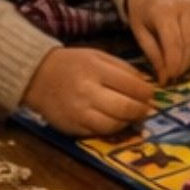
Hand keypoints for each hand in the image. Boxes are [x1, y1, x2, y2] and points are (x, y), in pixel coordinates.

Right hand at [20, 45, 155, 136]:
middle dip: (141, 110)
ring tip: (133, 116)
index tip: (151, 94)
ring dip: (128, 122)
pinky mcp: (72, 128)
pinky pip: (98, 133)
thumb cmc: (73, 63)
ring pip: (113, 124)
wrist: (38, 77)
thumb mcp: (99, 56)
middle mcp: (88, 92)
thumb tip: (145, 84)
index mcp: (96, 70)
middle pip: (124, 107)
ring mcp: (79, 113)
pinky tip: (116, 122)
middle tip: (147, 109)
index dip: (146, 92)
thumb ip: (122, 69)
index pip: (130, 85)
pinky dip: (112, 129)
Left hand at [124, 0, 189, 83]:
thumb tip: (165, 79)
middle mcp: (186, 7)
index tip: (167, 79)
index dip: (172, 65)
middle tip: (173, 77)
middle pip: (189, 45)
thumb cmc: (144, 13)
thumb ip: (153, 54)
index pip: (174, 44)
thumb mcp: (140, 33)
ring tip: (180, 68)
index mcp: (165, 11)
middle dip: (182, 66)